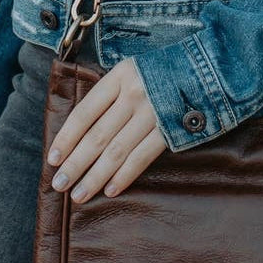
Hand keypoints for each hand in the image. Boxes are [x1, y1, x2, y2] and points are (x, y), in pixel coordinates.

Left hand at [46, 57, 167, 203]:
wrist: (209, 67)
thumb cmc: (164, 71)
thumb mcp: (133, 71)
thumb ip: (111, 94)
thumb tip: (81, 130)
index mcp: (119, 77)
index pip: (84, 113)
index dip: (66, 138)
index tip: (53, 159)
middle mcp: (134, 94)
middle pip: (96, 136)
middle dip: (75, 164)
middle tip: (59, 185)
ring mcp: (153, 113)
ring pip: (116, 151)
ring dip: (95, 176)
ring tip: (79, 195)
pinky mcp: (171, 129)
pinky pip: (142, 157)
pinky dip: (124, 176)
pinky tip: (110, 190)